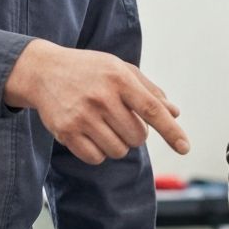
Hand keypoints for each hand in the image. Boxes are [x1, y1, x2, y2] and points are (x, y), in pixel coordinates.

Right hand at [4, 39, 189, 164]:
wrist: (44, 71)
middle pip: (137, 137)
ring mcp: (82, 116)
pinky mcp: (66, 132)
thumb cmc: (90, 70)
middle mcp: (101, 97)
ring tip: (104, 125)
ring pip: (118, 150)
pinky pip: (96, 158)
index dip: (171, 131)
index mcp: (119, 78)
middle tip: (120, 118)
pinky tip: (90, 133)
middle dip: (135, 133)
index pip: (152, 109)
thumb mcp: (120, 69)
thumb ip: (149, 91)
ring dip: (117, 144)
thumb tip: (174, 113)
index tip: (185, 148)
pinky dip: (99, 152)